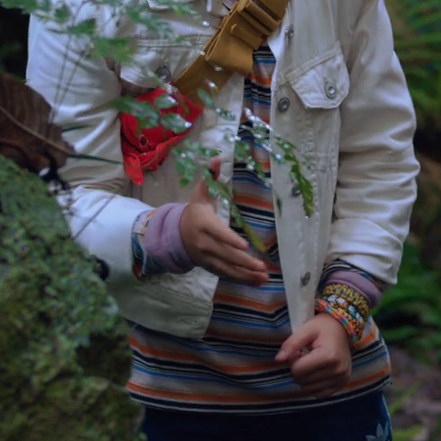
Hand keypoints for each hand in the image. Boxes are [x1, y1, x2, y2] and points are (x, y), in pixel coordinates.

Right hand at [179, 163, 268, 284]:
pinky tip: (258, 281)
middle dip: (243, 262)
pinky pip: (226, 274)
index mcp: (203, 224)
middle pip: (225, 254)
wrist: (177, 234)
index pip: (217, 233)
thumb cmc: (195, 211)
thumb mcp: (200, 193)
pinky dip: (242, 279)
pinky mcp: (211, 267)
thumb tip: (217, 158)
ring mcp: (207, 258)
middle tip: (261, 266)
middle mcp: (204, 244)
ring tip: (264, 277)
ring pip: (227, 268)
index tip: (244, 246)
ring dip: (245, 274)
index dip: (230, 240)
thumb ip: (210, 178)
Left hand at [277, 312, 352, 396]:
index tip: (300, 351)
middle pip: (301, 381)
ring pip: (308, 390)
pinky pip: (320, 394)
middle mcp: (338, 371)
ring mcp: (341, 379)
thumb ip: (291, 344)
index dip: (293, 360)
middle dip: (299, 369)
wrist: (344, 328)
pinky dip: (315, 385)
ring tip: (313, 363)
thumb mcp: (306, 329)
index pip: (297, 370)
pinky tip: (319, 372)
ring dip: (306, 378)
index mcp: (329, 356)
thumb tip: (278, 360)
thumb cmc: (323, 327)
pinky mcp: (343, 384)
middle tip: (306, 356)